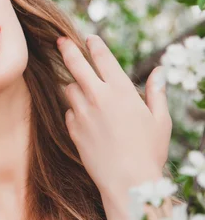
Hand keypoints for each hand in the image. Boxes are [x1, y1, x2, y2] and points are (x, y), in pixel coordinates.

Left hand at [57, 35, 170, 205]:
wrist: (128, 182)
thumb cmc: (149, 151)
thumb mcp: (160, 120)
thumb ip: (155, 93)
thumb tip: (158, 71)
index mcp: (121, 91)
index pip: (103, 58)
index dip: (95, 45)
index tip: (89, 37)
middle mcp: (97, 97)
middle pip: (76, 65)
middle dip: (67, 49)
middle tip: (60, 40)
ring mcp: (82, 112)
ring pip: (69, 89)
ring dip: (75, 87)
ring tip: (85, 93)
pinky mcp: (72, 128)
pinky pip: (69, 112)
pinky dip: (75, 112)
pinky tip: (86, 120)